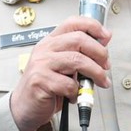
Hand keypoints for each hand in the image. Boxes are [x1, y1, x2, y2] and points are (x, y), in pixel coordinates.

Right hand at [9, 15, 110, 130]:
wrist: (24, 107)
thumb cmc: (45, 86)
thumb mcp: (63, 66)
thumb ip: (78, 54)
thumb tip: (103, 44)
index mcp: (50, 42)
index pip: (72, 22)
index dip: (93, 26)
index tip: (106, 36)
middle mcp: (45, 49)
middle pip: (79, 39)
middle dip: (99, 53)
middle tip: (106, 65)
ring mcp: (41, 64)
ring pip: (77, 60)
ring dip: (95, 73)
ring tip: (100, 81)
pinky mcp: (40, 81)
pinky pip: (69, 84)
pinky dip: (77, 91)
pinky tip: (74, 95)